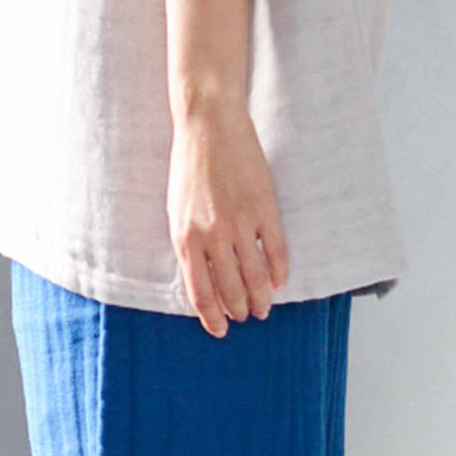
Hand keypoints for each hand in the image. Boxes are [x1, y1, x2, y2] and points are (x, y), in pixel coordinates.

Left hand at [167, 104, 289, 336]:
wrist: (209, 126)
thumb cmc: (189, 168)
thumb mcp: (177, 210)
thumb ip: (189, 245)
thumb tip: (203, 281)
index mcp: (186, 238)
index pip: (201, 293)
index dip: (213, 317)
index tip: (221, 329)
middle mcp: (213, 236)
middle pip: (231, 290)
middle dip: (239, 310)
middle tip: (245, 316)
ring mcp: (241, 223)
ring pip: (256, 278)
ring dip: (261, 298)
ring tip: (263, 307)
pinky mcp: (265, 208)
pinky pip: (276, 252)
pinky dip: (279, 272)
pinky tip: (279, 281)